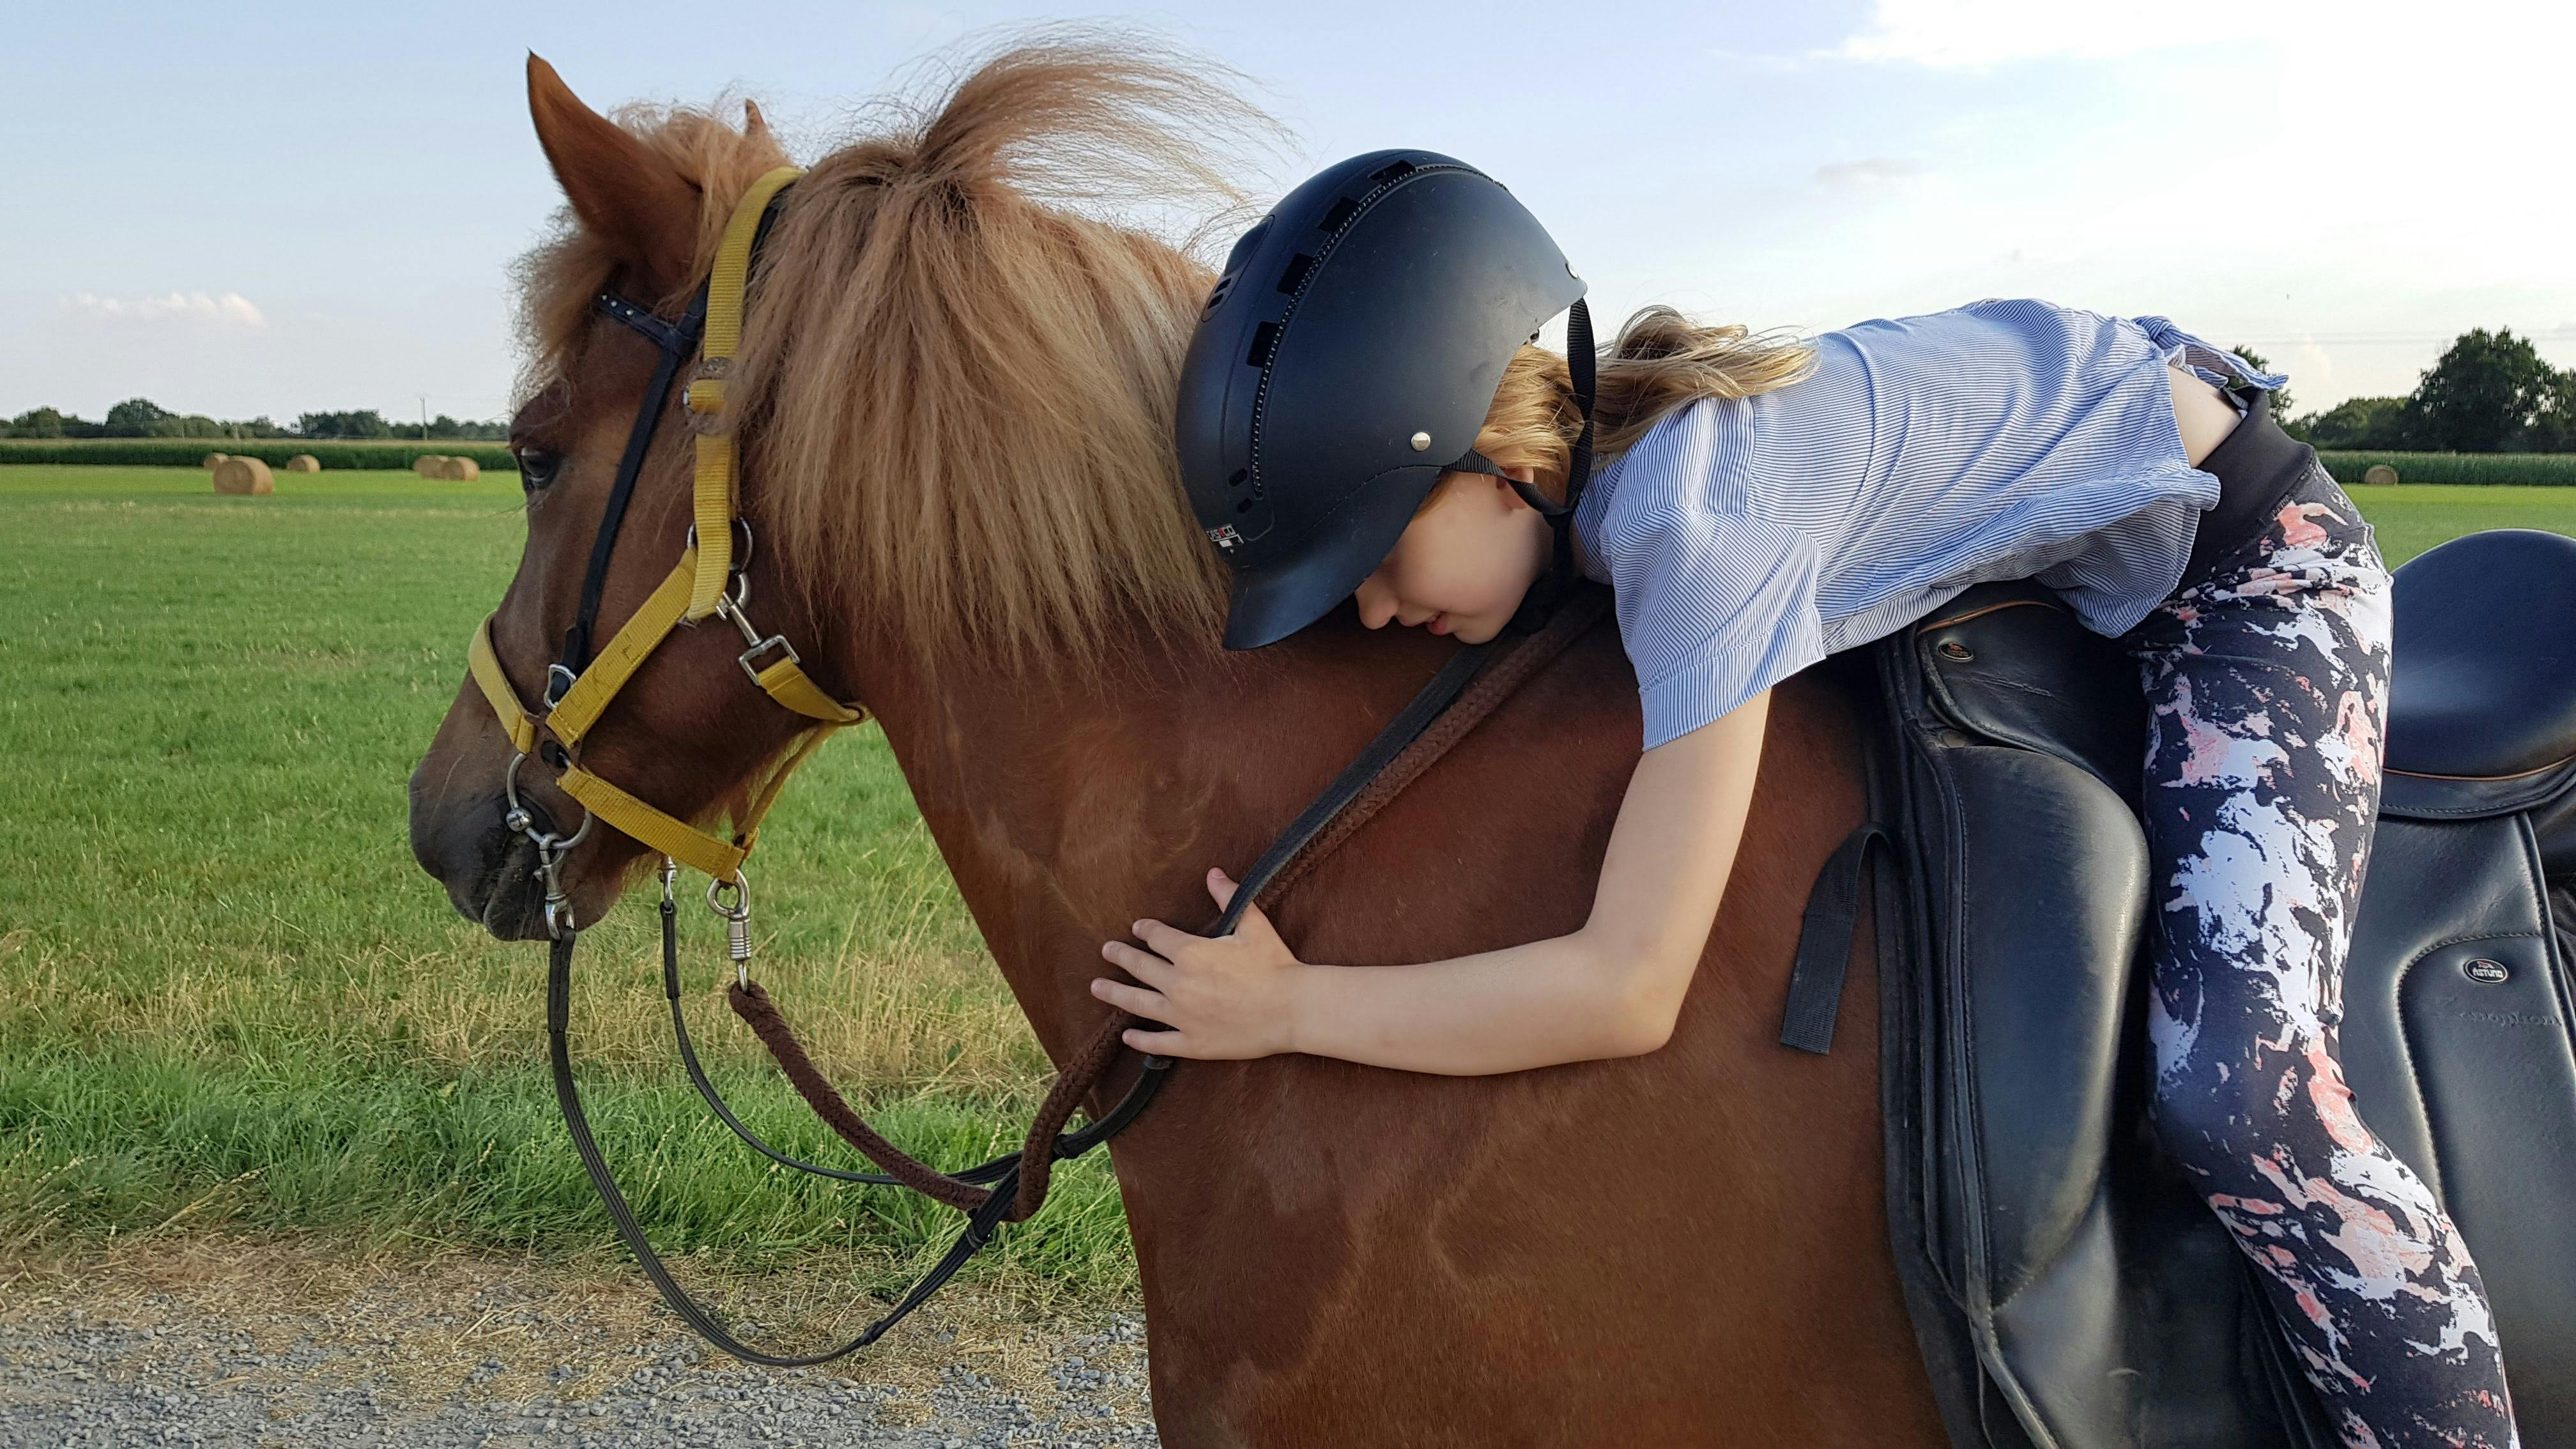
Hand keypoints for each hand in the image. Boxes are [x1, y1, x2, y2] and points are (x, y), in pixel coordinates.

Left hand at [1093, 868, 1303, 1059]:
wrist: (1292, 1008)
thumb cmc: (1275, 964)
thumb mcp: (1254, 924)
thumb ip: (1229, 897)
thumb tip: (1213, 873)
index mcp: (1191, 952)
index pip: (1158, 936)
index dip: (1146, 930)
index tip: (1138, 928)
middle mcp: (1179, 983)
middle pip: (1140, 967)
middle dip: (1121, 956)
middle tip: (1107, 950)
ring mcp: (1183, 1015)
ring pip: (1139, 1003)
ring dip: (1115, 993)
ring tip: (1097, 987)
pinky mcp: (1192, 1042)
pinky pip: (1159, 1041)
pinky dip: (1140, 1040)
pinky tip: (1127, 1036)